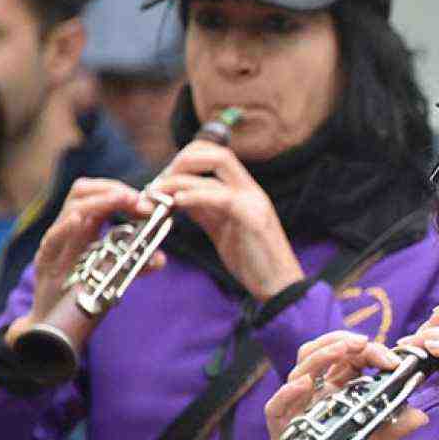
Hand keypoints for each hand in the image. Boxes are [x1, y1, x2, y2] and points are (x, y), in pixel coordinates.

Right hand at [4, 178, 162, 348]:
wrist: (52, 320)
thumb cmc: (82, 293)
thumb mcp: (114, 274)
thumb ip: (136, 264)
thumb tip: (160, 258)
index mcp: (84, 228)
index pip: (98, 194)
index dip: (121, 192)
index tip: (147, 203)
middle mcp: (68, 230)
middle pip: (81, 192)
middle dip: (111, 191)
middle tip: (138, 200)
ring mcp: (55, 244)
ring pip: (69, 210)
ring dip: (99, 202)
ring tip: (122, 200)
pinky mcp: (44, 263)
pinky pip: (51, 239)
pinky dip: (65, 228)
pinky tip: (79, 220)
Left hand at [148, 140, 303, 301]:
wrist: (279, 287)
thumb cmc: (253, 262)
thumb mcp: (223, 230)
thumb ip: (204, 211)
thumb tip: (179, 196)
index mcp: (245, 191)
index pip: (216, 156)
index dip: (187, 159)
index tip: (166, 178)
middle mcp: (251, 190)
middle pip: (216, 152)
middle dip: (182, 160)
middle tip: (160, 182)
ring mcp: (253, 200)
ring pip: (217, 165)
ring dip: (180, 177)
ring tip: (159, 193)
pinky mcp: (251, 217)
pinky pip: (219, 195)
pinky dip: (194, 195)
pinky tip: (177, 203)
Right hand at [268, 331, 428, 439]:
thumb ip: (394, 428)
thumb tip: (421, 415)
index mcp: (340, 391)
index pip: (348, 358)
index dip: (368, 351)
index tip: (391, 358)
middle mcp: (316, 395)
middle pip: (319, 354)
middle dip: (340, 342)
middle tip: (363, 343)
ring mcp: (297, 411)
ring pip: (299, 371)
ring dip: (320, 356)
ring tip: (341, 350)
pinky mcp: (282, 431)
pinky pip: (277, 407)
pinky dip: (288, 393)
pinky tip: (304, 384)